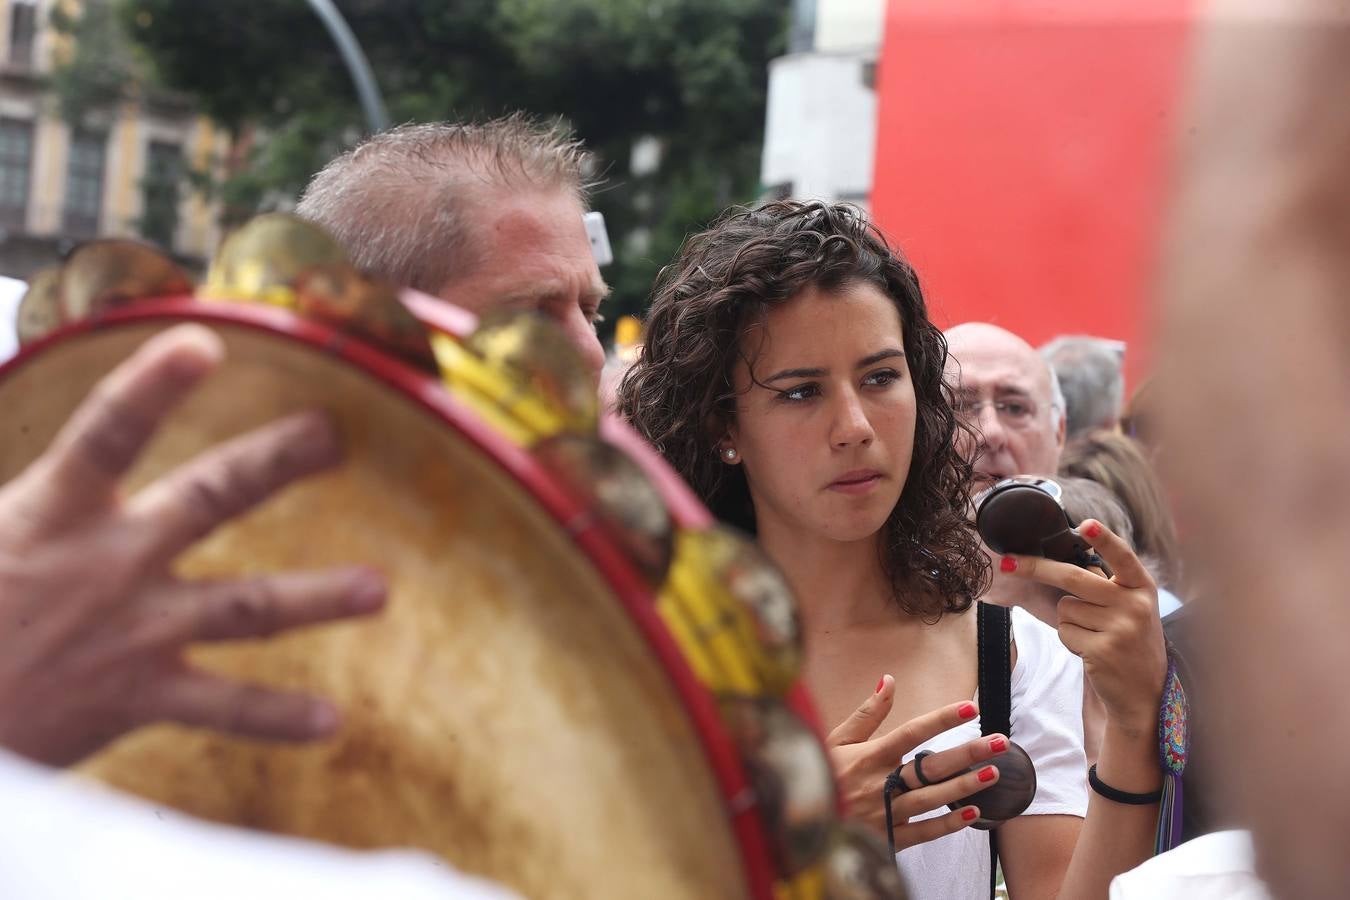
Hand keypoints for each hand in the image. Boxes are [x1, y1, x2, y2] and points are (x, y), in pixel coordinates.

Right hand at [0, 325, 386, 765]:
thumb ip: (31, 484)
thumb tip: (52, 418)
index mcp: (53, 512)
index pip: (106, 432)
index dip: (153, 385)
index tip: (203, 340)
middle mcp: (107, 564)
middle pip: (208, 498)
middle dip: (275, 462)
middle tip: (334, 434)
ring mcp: (132, 632)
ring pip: (244, 606)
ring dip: (316, 598)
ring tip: (378, 589)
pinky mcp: (137, 697)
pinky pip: (220, 706)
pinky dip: (274, 717)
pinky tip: (331, 722)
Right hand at [826, 675, 1008, 850]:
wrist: (803, 820)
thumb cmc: (820, 773)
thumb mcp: (836, 740)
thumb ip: (867, 713)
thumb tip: (888, 681)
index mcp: (869, 756)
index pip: (912, 732)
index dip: (942, 719)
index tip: (969, 708)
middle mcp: (881, 783)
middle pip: (931, 766)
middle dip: (967, 753)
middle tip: (999, 742)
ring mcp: (886, 813)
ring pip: (932, 798)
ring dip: (965, 786)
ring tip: (994, 773)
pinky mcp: (889, 838)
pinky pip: (924, 832)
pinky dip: (949, 823)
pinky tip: (973, 814)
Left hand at [999, 520, 1166, 736]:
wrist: (1144, 693)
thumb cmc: (1129, 642)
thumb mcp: (1131, 609)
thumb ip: (1106, 586)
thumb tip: (1060, 564)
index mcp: (1142, 588)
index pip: (1123, 557)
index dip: (1104, 540)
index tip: (1086, 524)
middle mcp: (1134, 605)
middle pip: (1072, 577)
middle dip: (1035, 568)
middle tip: (1008, 563)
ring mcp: (1120, 628)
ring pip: (1065, 608)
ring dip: (1070, 622)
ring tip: (1096, 636)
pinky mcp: (1102, 650)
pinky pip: (1065, 632)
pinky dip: (1071, 641)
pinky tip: (1093, 651)